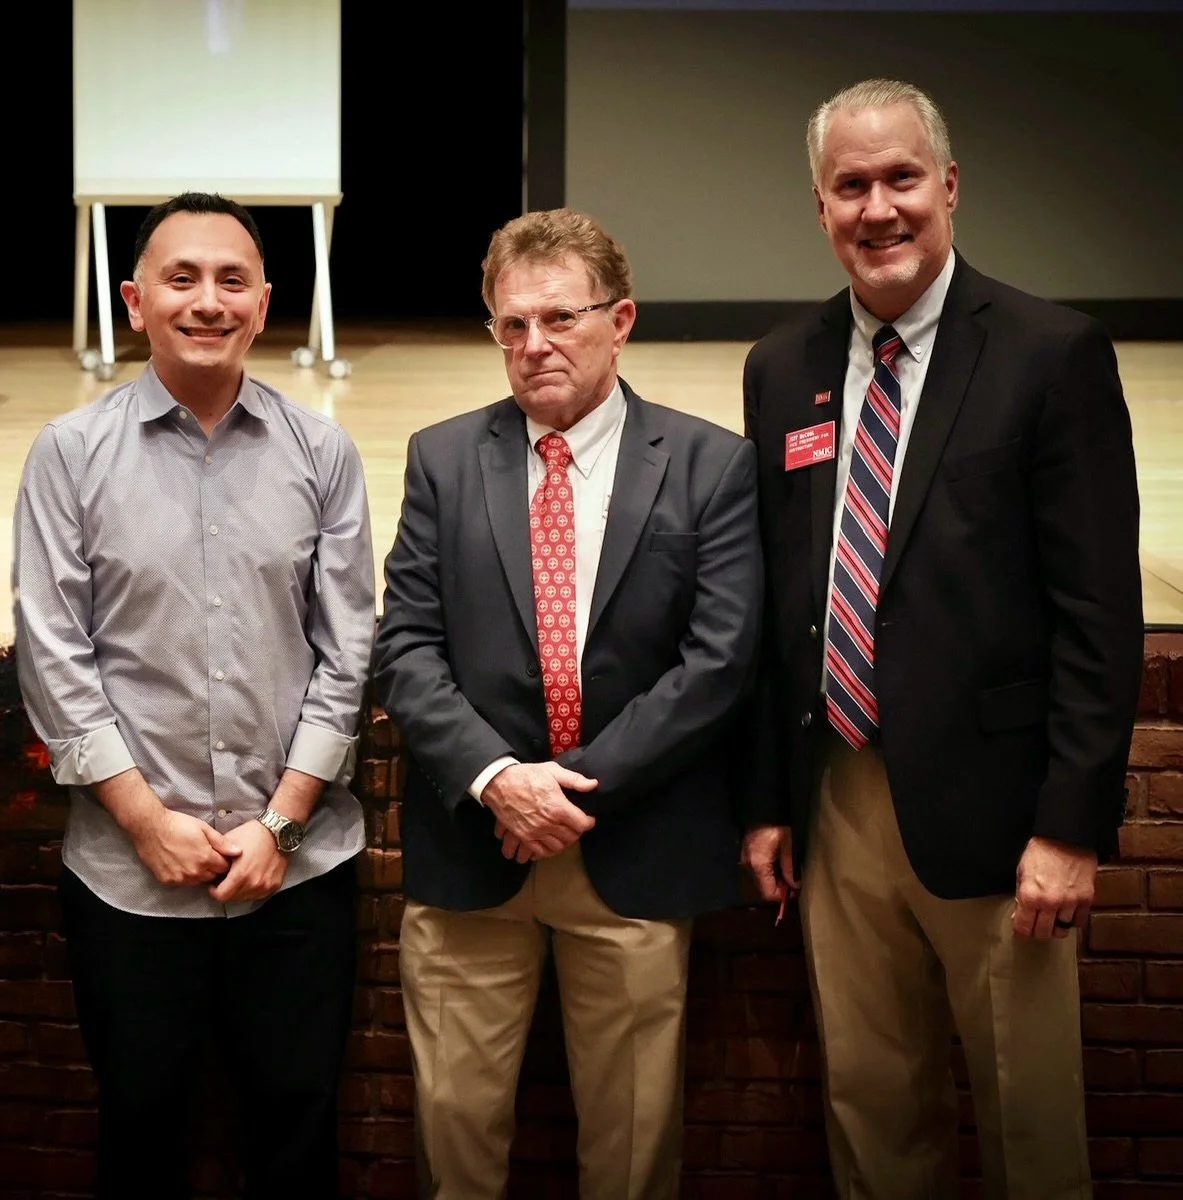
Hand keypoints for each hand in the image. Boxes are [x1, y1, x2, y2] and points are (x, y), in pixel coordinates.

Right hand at [131, 806, 239, 886]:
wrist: (150, 827)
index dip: (223, 860)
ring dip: (199, 873)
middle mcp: (194, 872)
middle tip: (206, 855)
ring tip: (193, 858)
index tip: (219, 854)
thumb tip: (238, 851)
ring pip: (198, 881)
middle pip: (212, 876)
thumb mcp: (204, 829)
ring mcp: (179, 878)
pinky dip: (185, 876)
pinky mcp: (167, 880)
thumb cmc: (178, 824)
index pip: (224, 867)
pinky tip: (181, 863)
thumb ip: (222, 843)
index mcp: (205, 858)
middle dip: (212, 867)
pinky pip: (183, 882)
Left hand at [208, 818, 288, 902]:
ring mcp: (266, 885)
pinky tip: (251, 878)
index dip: (214, 891)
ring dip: (240, 891)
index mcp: (241, 874)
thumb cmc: (254, 834)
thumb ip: (217, 859)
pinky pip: (259, 894)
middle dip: (227, 890)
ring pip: (246, 898)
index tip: (215, 884)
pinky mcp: (275, 884)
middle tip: (227, 878)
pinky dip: (253, 889)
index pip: (221, 896)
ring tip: (240, 877)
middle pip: (233, 898)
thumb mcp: (229, 842)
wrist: (278, 830)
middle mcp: (254, 883)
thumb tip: (210, 870)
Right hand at [482, 761, 596, 863]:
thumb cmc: (526, 775)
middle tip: (575, 825)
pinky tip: (548, 844)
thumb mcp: (552, 770)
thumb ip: (574, 780)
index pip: (582, 824)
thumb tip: (593, 785)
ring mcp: (535, 833)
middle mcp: (548, 824)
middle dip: (576, 832)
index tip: (588, 818)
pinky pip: (539, 852)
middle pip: (571, 837)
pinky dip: (546, 851)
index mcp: (558, 807)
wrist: (499, 783)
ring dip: (563, 842)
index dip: (589, 822)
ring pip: (557, 848)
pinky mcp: (523, 837)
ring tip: (562, 834)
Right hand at [741, 825, 798, 903]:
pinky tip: (777, 866)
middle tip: (792, 882)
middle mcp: (749, 866)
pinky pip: (757, 872)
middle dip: (778, 889)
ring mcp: (745, 861)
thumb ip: (789, 868)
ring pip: (760, 881)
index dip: (782, 896)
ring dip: (773, 881)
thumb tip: (794, 885)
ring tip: (786, 873)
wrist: (762, 809)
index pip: (768, 893)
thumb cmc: (776, 826)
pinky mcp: (746, 855)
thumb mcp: (788, 847)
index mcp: (759, 865)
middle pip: (762, 889)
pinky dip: (767, 873)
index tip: (794, 891)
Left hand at [1013, 835, 1097, 939]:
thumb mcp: (1021, 871)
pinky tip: (1066, 913)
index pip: (1024, 927)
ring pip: (1062, 930)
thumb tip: (1020, 914)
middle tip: (1035, 926)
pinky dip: (1072, 921)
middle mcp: (1050, 903)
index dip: (1021, 931)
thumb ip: (1021, 895)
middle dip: (1037, 931)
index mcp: (1030, 895)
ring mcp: (1070, 902)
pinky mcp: (1085, 899)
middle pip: (1043, 933)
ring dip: (1055, 926)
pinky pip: (1079, 921)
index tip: (1021, 930)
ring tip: (1051, 919)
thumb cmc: (1041, 851)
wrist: (1065, 838)